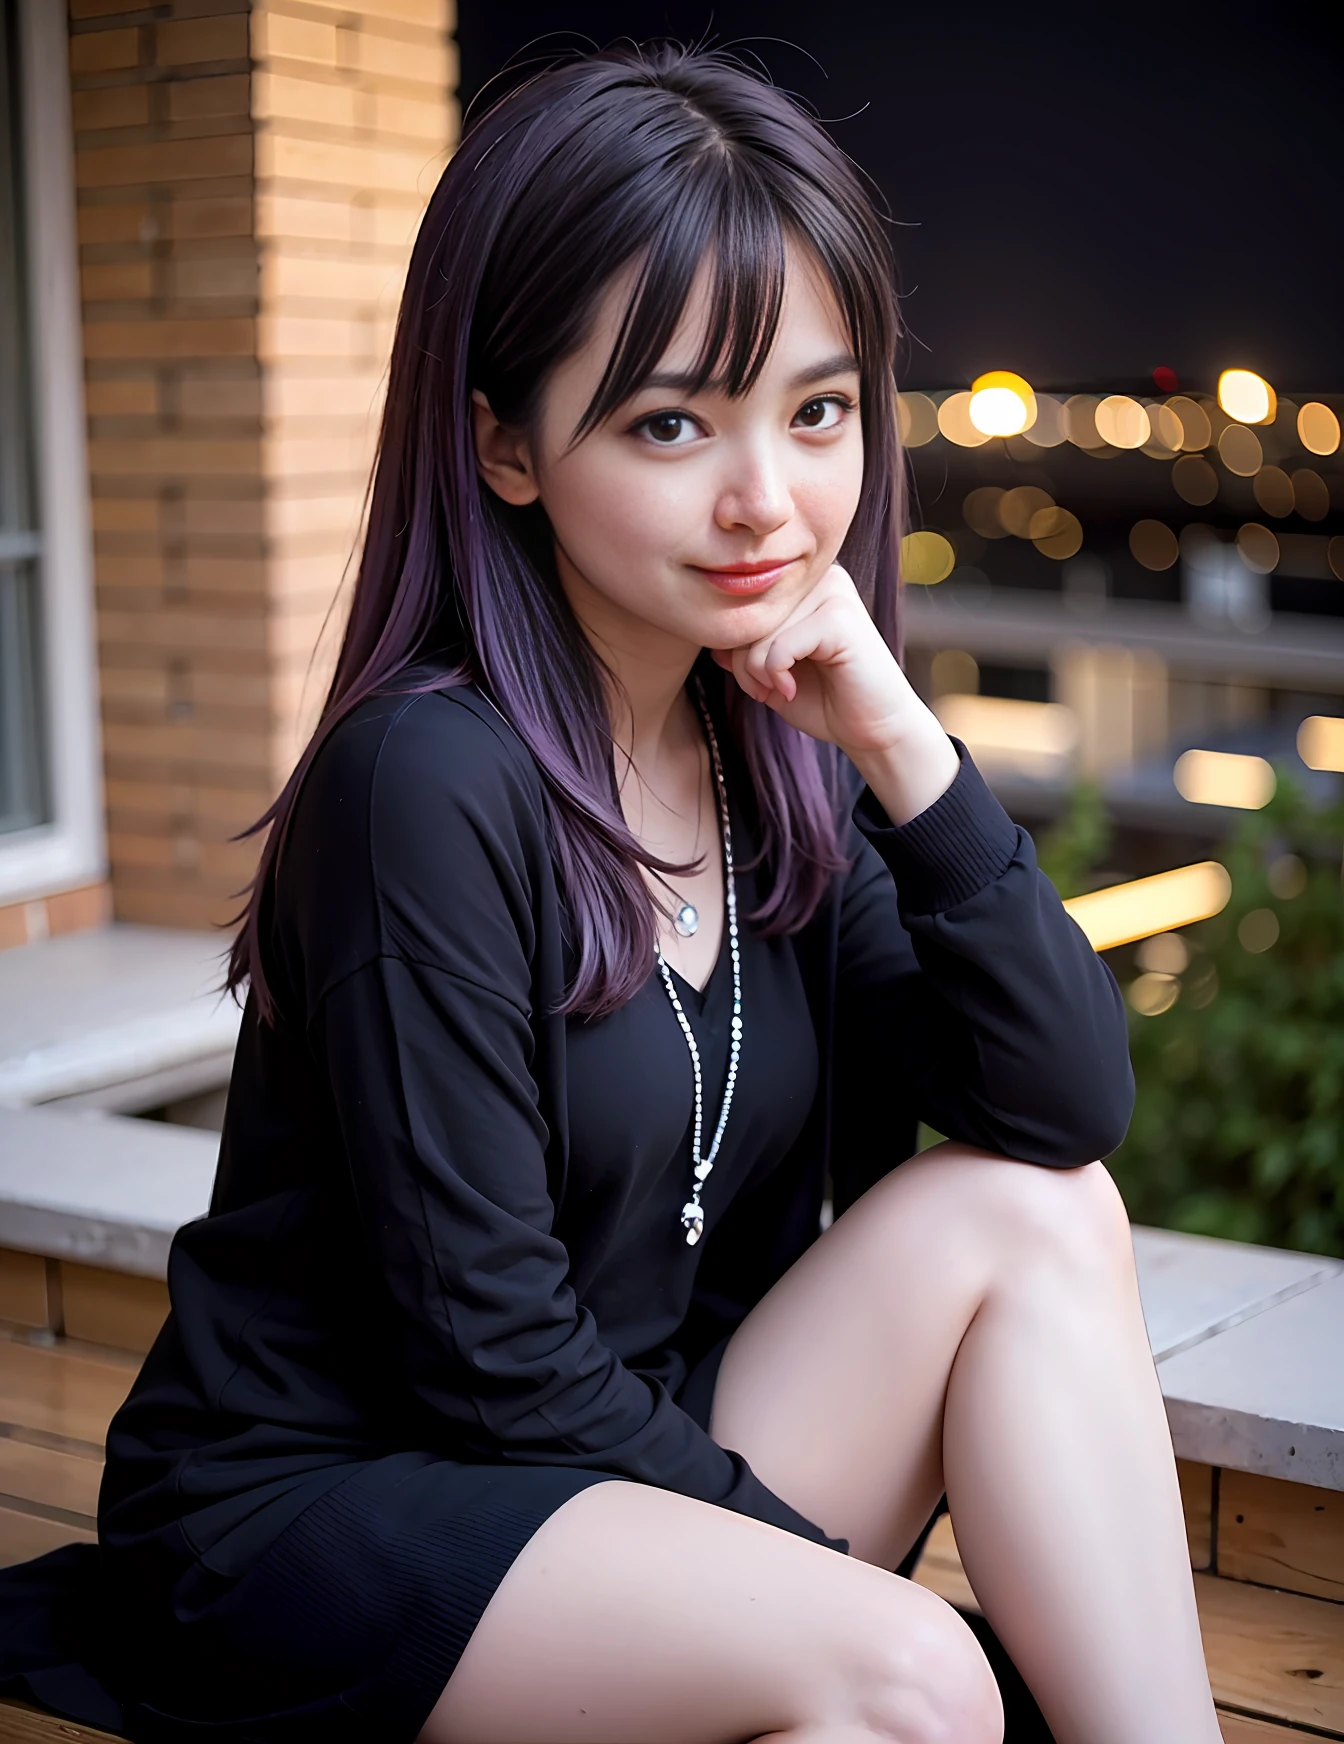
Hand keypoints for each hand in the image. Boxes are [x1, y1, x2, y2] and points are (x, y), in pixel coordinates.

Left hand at [710, 563, 960, 824]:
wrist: (872, 729)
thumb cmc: (823, 698)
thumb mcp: (768, 671)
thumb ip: (740, 648)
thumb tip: (707, 631)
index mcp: (802, 582)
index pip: (741, 601)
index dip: (733, 646)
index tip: (755, 679)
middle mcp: (818, 576)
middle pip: (746, 614)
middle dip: (742, 663)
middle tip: (766, 689)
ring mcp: (832, 592)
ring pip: (758, 631)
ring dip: (757, 674)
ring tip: (781, 689)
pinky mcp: (840, 618)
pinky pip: (779, 646)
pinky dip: (776, 676)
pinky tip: (793, 690)